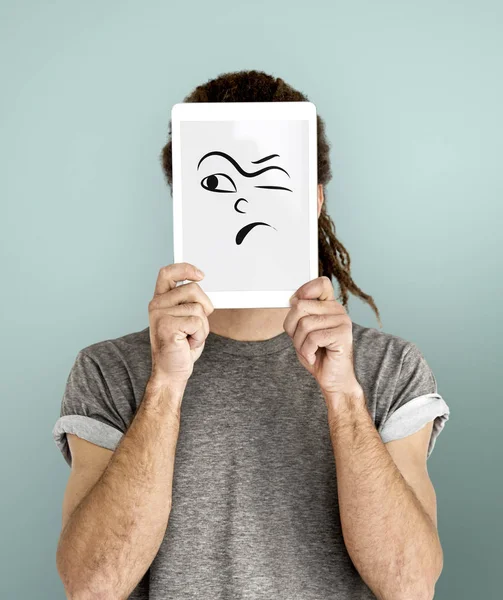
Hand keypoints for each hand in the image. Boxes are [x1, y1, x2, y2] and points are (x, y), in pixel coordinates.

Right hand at [148, 262, 213, 390]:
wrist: (172, 372)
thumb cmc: (181, 346)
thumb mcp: (187, 318)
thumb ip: (189, 301)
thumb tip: (200, 283)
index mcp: (160, 300)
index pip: (168, 273)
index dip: (185, 269)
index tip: (200, 275)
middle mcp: (157, 304)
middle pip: (193, 289)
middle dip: (205, 307)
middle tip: (196, 326)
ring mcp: (159, 314)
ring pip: (198, 308)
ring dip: (202, 327)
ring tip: (189, 337)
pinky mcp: (166, 325)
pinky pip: (197, 323)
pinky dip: (199, 336)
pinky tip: (188, 343)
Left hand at [283, 276, 363, 399]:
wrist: (333, 379)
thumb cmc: (318, 355)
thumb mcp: (301, 332)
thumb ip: (298, 314)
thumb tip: (294, 301)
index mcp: (329, 306)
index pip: (321, 283)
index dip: (304, 291)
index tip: (297, 307)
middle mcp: (337, 310)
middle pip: (300, 306)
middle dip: (293, 329)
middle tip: (303, 342)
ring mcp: (342, 321)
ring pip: (304, 324)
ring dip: (300, 343)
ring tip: (310, 351)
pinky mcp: (342, 334)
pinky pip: (312, 338)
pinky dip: (307, 352)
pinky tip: (315, 357)